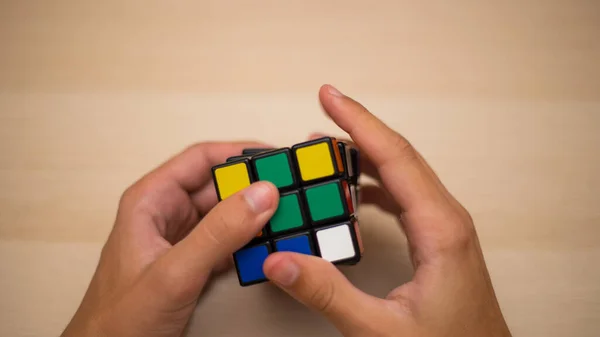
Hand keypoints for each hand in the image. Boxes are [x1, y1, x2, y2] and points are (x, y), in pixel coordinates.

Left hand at [61, 142, 279, 336]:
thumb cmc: (119, 321)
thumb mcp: (174, 272)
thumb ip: (218, 233)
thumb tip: (260, 195)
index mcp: (151, 201)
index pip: (201, 160)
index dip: (239, 153)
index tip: (275, 158)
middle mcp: (166, 214)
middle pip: (218, 186)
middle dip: (254, 187)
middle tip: (290, 190)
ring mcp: (181, 239)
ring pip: (226, 214)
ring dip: (256, 216)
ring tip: (287, 216)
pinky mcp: (192, 262)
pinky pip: (228, 241)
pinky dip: (250, 242)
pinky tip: (269, 245)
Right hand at [262, 85, 511, 336]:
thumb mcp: (381, 329)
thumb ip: (328, 294)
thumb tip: (281, 260)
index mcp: (440, 228)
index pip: (393, 156)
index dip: (357, 121)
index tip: (329, 96)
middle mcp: (446, 219)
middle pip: (398, 156)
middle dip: (356, 130)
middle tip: (320, 112)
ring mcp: (444, 227)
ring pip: (400, 174)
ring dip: (363, 157)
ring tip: (324, 152)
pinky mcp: (438, 239)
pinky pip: (403, 195)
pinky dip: (373, 184)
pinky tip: (352, 190)